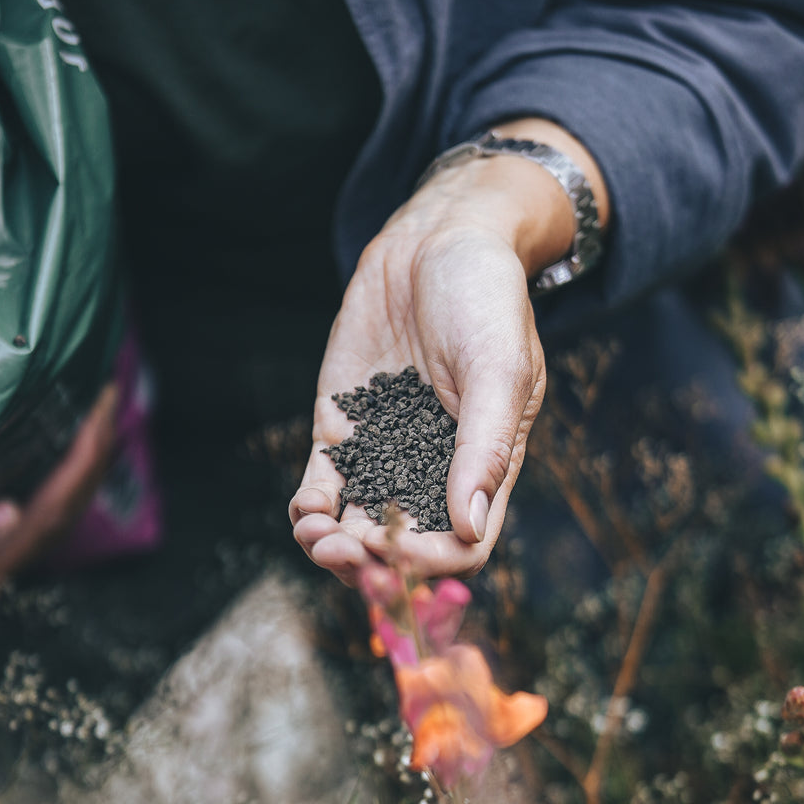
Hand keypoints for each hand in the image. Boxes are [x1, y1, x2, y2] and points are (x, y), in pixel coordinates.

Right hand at [0, 381, 117, 617]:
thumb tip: (9, 513)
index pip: (48, 517)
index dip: (82, 465)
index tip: (101, 414)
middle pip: (61, 516)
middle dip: (93, 458)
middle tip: (110, 399)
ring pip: (51, 515)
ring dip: (80, 468)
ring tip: (99, 418)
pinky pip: (29, 512)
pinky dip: (52, 477)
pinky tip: (57, 450)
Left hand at [290, 119, 607, 583]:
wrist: (435, 240)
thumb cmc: (485, 298)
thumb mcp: (499, 368)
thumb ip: (487, 447)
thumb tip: (470, 527)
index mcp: (483, 470)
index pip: (459, 548)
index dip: (429, 562)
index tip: (397, 549)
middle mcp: (432, 474)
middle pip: (400, 549)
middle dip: (370, 563)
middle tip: (343, 552)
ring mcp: (382, 455)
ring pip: (354, 527)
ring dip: (333, 546)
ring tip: (317, 538)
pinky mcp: (341, 431)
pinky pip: (322, 488)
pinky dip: (310, 511)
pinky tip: (305, 513)